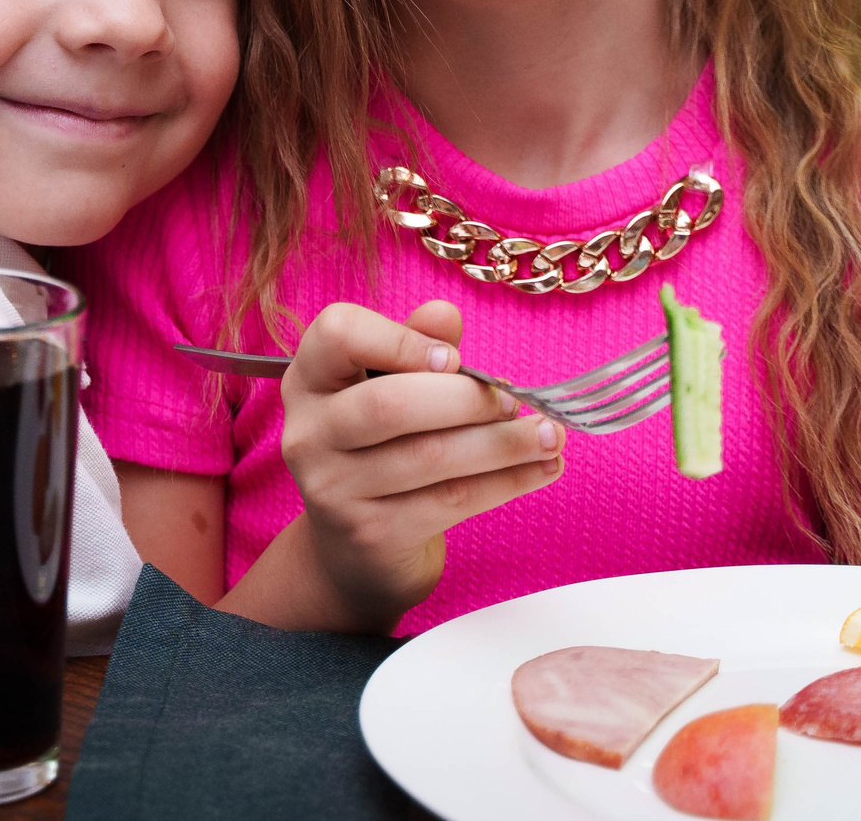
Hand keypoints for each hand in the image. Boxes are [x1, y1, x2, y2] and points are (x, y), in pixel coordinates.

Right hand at [276, 299, 564, 629]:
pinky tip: (542, 468)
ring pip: (430, 457)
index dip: (401, 339)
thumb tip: (444, 313)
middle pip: (389, 404)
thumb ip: (414, 344)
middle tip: (515, 401)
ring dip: (503, 444)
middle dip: (467, 400)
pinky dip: (507, 482)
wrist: (354, 547)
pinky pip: (451, 500)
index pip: (338, 335)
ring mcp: (334, 488)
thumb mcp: (389, 385)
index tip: (454, 358)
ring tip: (551, 435)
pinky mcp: (371, 532)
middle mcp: (310, 432)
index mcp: (310, 379)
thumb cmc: (381, 445)